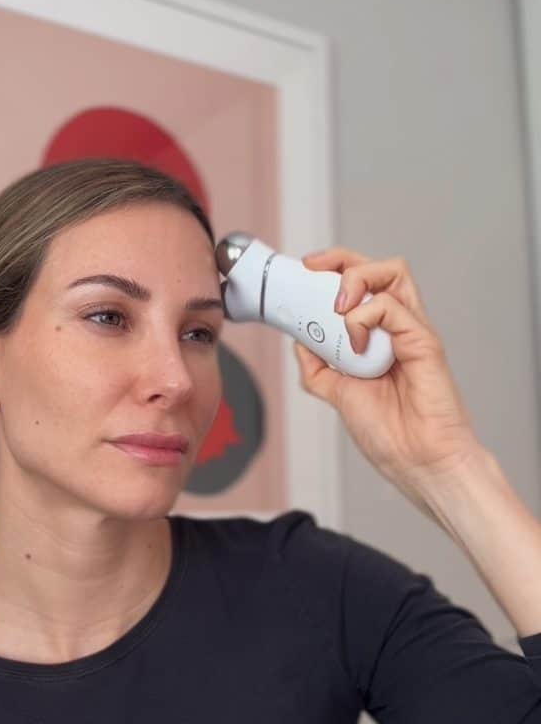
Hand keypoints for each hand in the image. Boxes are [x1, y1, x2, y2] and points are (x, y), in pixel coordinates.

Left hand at [292, 246, 481, 503]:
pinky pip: (392, 307)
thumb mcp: (338, 394)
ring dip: (356, 281)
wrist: (417, 463)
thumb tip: (299, 342)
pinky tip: (355, 345)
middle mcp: (398, 328)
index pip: (361, 283)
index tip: (305, 270)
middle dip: (340, 260)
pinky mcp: (424, 341)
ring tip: (338, 310)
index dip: (333, 268)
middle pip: (377, 267)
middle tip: (314, 272)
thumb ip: (319, 368)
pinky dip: (364, 317)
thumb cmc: (390, 435)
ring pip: (391, 273)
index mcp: (380, 336)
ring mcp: (412, 331)